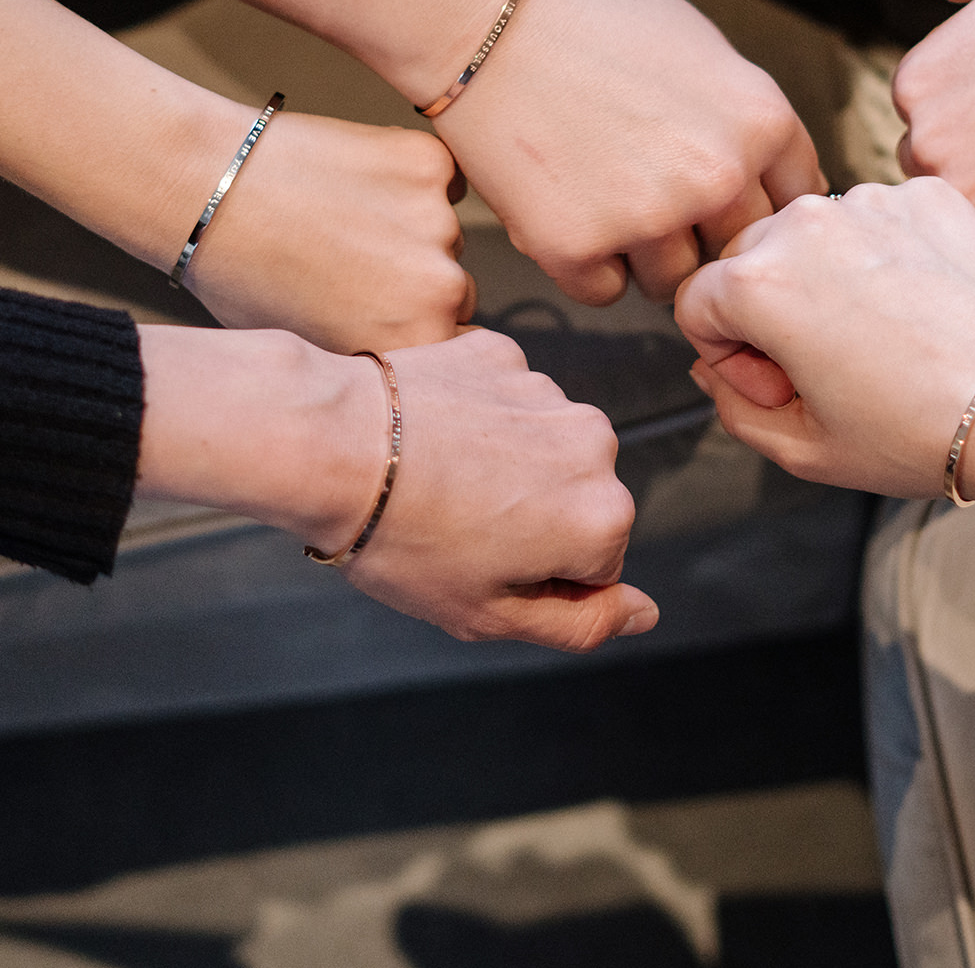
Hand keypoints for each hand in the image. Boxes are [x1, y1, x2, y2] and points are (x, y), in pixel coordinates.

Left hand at [136, 326, 655, 650]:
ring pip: (539, 447)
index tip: (481, 567)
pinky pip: (502, 400)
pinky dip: (473, 418)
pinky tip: (426, 438)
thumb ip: (582, 623)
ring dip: (502, 466)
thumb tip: (643, 614)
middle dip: (530, 518)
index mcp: (602, 515)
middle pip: (575, 499)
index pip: (596, 568)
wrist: (331, 444)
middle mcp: (593, 442)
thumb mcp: (489, 614)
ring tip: (433, 483)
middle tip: (454, 529)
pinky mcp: (502, 352)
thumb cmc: (402, 537)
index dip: (536, 578)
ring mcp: (547, 389)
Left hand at [182, 109, 473, 353]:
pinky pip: (437, 177)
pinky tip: (352, 181)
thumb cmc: (241, 277)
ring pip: (441, 231)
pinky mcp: (429, 160)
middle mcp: (440, 286)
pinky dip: (406, 177)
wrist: (206, 188)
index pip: (449, 348)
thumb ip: (373, 355)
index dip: (410, 328)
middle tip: (351, 262)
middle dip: (414, 280)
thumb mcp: (308, 350)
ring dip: (409, 227)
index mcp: (414, 343)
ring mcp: (437, 218)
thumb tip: (403, 355)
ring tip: (339, 218)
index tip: (377, 310)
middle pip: (452, 288)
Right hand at [432, 0, 826, 305]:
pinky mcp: (577, 248)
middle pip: (735, 251)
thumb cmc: (594, 22)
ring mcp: (648, 218)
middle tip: (652, 197)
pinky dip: (586, 262)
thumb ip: (747, 120)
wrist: (488, 20)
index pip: (792, 204)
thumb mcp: (704, 49)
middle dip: (701, 234)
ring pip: (672, 282)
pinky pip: (605, 290)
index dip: (755, 204)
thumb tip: (772, 178)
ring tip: (600, 191)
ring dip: (643, 254)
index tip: (723, 200)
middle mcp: (717, 177)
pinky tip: (564, 204)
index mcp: (762, 122)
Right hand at [672, 179, 974, 499]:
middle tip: (825, 364)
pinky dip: (887, 253)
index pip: (696, 302)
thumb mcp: (802, 449)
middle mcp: (805, 222)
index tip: (780, 388)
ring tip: (881, 335)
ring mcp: (870, 199)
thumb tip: (719, 367)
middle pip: (748, 255)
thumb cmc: (919, 433)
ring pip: (815, 231)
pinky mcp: (928, 194)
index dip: (729, 357)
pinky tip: (922, 304)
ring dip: (827, 274)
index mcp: (757, 283)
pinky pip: (879, 217)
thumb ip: (734, 406)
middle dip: (768, 307)